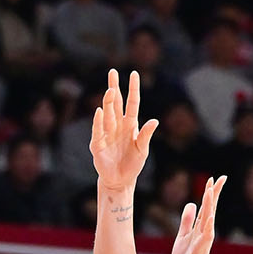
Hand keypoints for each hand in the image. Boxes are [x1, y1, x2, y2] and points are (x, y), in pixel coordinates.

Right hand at [89, 69, 157, 194]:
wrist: (120, 181)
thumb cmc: (133, 164)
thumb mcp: (142, 150)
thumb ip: (146, 135)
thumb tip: (155, 121)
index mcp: (130, 125)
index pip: (132, 103)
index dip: (133, 89)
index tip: (134, 74)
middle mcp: (118, 125)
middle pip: (116, 103)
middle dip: (114, 87)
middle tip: (113, 72)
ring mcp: (107, 133)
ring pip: (108, 114)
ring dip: (109, 102)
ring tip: (111, 90)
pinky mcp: (97, 143)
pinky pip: (98, 130)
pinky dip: (98, 121)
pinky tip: (100, 111)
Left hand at [170, 175, 225, 253]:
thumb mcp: (183, 235)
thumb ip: (187, 220)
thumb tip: (191, 203)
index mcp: (200, 228)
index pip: (207, 206)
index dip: (210, 192)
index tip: (215, 178)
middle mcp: (204, 232)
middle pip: (210, 209)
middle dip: (213, 194)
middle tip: (219, 178)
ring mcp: (202, 241)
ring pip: (207, 220)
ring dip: (209, 206)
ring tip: (211, 192)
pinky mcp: (196, 251)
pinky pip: (203, 238)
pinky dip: (206, 228)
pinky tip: (209, 218)